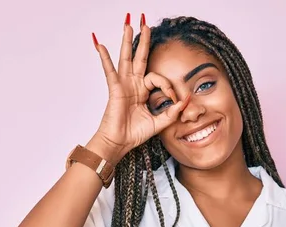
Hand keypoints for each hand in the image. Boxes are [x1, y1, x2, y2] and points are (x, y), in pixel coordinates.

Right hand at [90, 14, 189, 162]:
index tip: (176, 99)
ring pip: (126, 58)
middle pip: (139, 58)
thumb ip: (172, 112)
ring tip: (128, 24)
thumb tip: (185, 101)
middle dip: (143, 41)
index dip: (169, 87)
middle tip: (145, 23)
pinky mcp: (115, 89)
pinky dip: (104, 57)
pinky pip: (109, 70)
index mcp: (142, 92)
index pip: (158, 79)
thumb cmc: (134, 134)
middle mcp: (132, 85)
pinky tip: (100, 44)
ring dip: (127, 41)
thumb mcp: (159, 123)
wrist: (120, 143)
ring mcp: (123, 85)